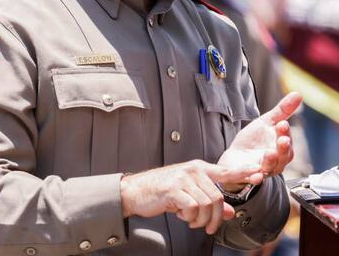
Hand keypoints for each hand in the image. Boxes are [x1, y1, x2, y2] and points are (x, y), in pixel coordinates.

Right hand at [121, 160, 261, 233]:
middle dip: (214, 217)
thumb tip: (229, 212)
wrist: (135, 191)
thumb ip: (210, 201)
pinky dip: (190, 217)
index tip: (260, 174)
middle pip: (217, 197)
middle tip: (207, 226)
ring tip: (191, 221)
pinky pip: (193, 207)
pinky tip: (182, 216)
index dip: (244, 173)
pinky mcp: (174, 189)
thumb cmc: (160, 191)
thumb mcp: (188, 195)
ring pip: (207, 204)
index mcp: (198, 168)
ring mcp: (183, 178)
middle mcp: (192, 170)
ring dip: (201, 219)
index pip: (226, 171)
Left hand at [218, 92, 301, 190]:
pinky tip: (254, 175)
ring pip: (269, 168)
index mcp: (280, 148)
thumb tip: (298, 94)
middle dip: (283, 148)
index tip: (281, 124)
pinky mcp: (245, 177)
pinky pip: (250, 179)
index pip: (286, 141)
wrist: (234, 159)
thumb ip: (281, 111)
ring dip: (270, 161)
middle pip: (282, 157)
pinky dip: (252, 177)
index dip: (284, 133)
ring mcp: (260, 170)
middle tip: (282, 139)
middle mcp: (274, 162)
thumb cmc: (253, 141)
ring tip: (270, 153)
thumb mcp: (265, 123)